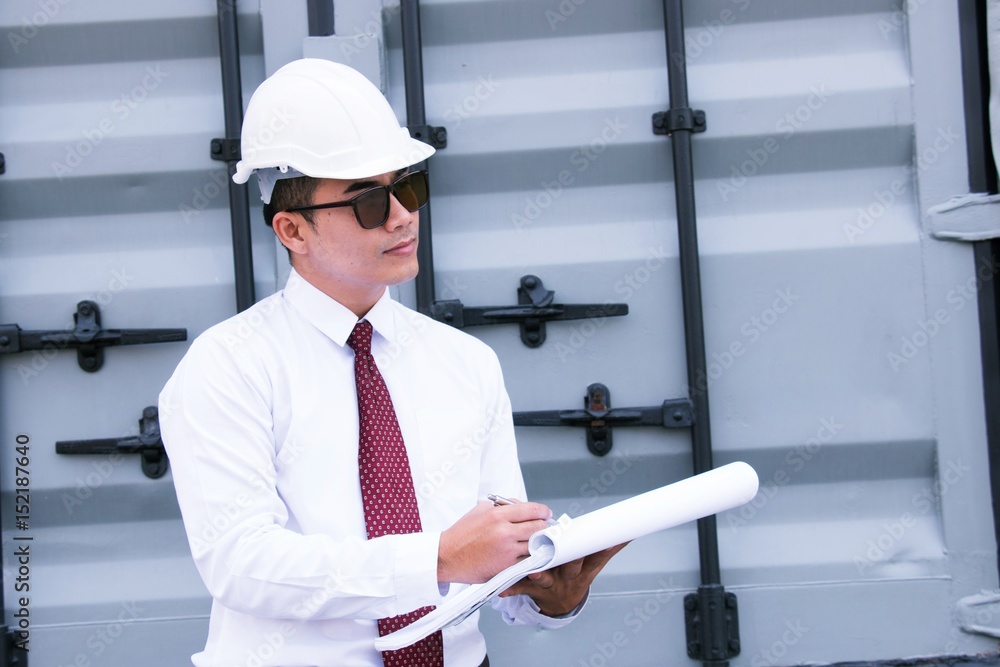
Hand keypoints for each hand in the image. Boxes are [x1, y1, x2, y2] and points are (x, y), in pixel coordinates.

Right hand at [438, 500, 552, 583]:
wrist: (446, 557)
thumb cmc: (461, 534)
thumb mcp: (480, 510)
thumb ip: (502, 506)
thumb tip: (522, 505)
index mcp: (498, 515)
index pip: (533, 510)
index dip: (544, 512)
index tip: (546, 514)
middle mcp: (504, 532)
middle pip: (539, 528)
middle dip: (544, 527)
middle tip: (543, 528)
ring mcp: (507, 551)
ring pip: (536, 546)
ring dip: (538, 544)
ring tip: (535, 542)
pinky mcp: (506, 567)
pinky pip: (526, 561)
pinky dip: (529, 557)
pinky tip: (526, 554)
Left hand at [498, 542, 628, 616]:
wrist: (559, 606)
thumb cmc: (575, 577)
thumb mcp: (594, 566)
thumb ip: (609, 548)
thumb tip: (629, 533)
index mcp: (583, 569)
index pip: (593, 558)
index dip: (600, 550)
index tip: (605, 541)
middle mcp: (567, 577)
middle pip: (570, 568)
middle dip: (571, 560)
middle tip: (572, 551)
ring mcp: (550, 584)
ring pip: (545, 578)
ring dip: (540, 574)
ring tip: (535, 569)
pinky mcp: (532, 589)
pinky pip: (521, 589)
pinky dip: (512, 589)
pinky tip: (503, 589)